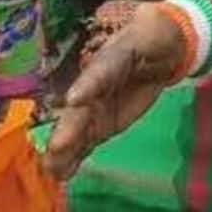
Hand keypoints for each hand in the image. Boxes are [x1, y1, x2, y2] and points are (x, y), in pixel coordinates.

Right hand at [42, 4, 185, 180]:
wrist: (159, 51)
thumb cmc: (148, 39)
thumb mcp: (145, 37)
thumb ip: (131, 48)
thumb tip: (118, 50)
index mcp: (104, 62)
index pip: (97, 74)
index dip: (87, 86)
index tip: (75, 100)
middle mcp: (90, 88)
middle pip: (80, 110)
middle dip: (67, 130)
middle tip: (56, 148)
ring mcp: (93, 109)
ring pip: (76, 131)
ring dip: (64, 150)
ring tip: (52, 170)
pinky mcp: (100, 125)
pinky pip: (85, 142)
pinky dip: (74, 157)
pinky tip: (61, 174)